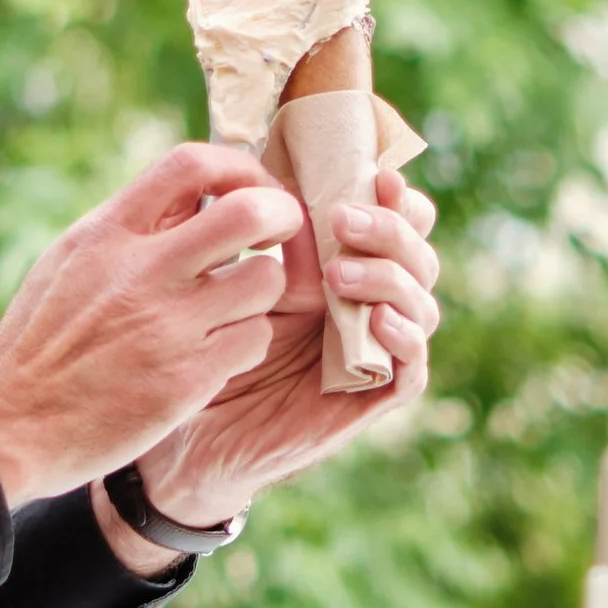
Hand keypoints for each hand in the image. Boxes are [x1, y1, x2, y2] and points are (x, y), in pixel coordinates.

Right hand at [0, 144, 301, 508]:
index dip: (239, 167)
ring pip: (266, 280)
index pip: (191, 163)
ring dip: (261, 291)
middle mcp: (141, 271)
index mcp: (108, 232)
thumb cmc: (42, 339)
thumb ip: (130, 226)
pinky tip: (217, 353)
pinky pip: (254, 340)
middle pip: (250, 212)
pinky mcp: (186, 380)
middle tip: (278, 235)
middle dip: (282, 216)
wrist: (10, 423)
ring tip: (234, 306)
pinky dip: (245, 343)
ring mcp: (168, 326)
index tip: (249, 188)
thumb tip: (197, 194)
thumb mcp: (72, 259)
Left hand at [126, 166, 439, 541]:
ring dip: (390, 279)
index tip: (375, 171)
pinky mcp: (367, 400)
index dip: (397, 193)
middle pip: (418, 253)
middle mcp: (368, 302)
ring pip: (421, 305)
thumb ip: (258, 235)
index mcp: (342, 263)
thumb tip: (267, 175)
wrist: (186, 436)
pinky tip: (378, 322)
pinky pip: (410, 371)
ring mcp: (373, 351)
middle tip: (344, 220)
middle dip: (392, 230)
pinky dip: (404, 341)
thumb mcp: (230, 278)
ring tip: (340, 273)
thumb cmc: (204, 345)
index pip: (395, 217)